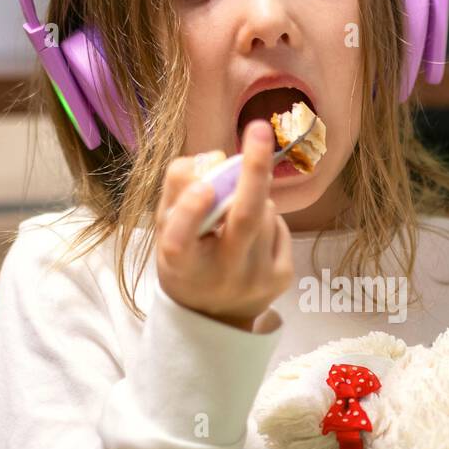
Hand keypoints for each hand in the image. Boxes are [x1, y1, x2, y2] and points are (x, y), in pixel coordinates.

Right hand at [155, 120, 293, 329]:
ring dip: (252, 197)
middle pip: (245, 220)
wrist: (215, 319)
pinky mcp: (282, 277)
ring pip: (264, 212)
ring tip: (234, 217)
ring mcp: (256, 279)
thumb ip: (178, 190)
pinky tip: (252, 236)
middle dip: (253, 171)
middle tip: (258, 129)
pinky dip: (267, 217)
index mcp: (181, 266)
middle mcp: (221, 276)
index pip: (180, 240)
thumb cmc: (187, 261)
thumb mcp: (166, 229)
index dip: (191, 212)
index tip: (204, 187)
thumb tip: (211, 158)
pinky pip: (279, 226)